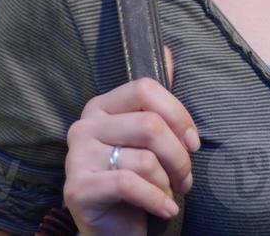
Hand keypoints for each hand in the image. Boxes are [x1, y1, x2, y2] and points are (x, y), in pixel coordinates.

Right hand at [63, 46, 197, 234]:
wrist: (111, 231)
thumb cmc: (133, 183)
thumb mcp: (146, 140)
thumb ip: (155, 99)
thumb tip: (168, 51)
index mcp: (100, 107)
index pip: (145, 88)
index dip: (177, 114)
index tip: (193, 142)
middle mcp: (84, 126)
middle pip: (150, 125)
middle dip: (179, 158)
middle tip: (185, 179)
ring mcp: (76, 156)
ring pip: (145, 159)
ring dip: (168, 185)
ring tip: (168, 196)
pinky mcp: (78, 188)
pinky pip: (131, 184)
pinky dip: (157, 200)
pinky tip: (164, 209)